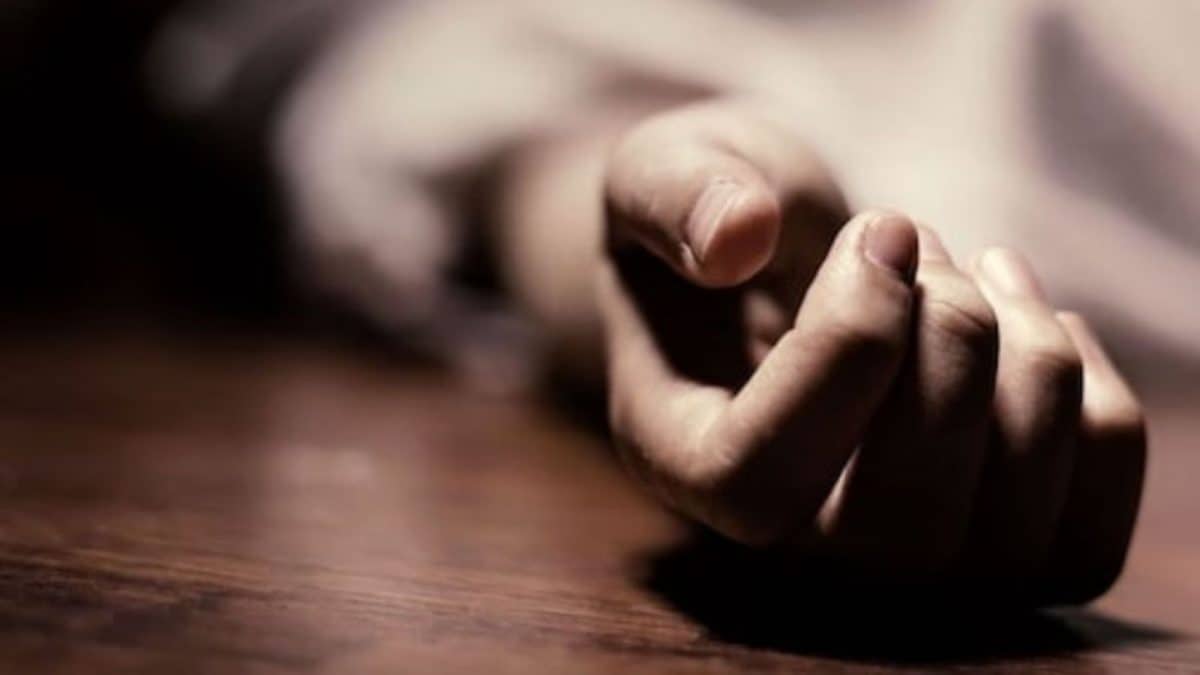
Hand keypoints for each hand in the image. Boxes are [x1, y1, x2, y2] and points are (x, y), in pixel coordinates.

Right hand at [598, 101, 1144, 603]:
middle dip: (951, 344)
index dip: (844, 353)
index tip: (882, 231)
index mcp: (683, 465)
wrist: (767, 270)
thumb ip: (675, 194)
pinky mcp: (990, 555)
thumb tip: (738, 237)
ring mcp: (894, 567)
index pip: (760, 480)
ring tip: (975, 267)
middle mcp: (784, 549)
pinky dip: (1094, 407)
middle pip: (899, 526)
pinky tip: (1032, 323)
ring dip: (1030, 357)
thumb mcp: (660, 173)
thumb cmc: (713, 223)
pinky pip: (1084, 534)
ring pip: (1007, 534)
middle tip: (922, 237)